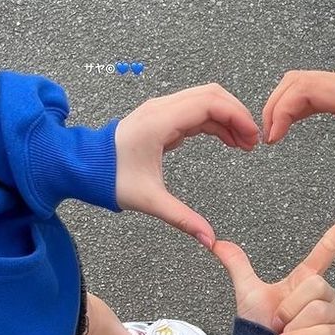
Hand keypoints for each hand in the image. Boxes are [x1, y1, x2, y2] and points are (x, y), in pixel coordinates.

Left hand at [115, 84, 259, 246]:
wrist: (81, 165)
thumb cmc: (109, 178)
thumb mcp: (149, 201)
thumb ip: (182, 218)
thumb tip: (210, 240)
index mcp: (159, 122)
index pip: (209, 103)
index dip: (237, 116)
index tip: (252, 138)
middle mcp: (161, 108)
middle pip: (212, 94)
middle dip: (237, 114)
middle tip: (253, 142)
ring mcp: (161, 110)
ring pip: (205, 100)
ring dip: (228, 118)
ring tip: (244, 145)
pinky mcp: (162, 117)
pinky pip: (196, 111)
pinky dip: (215, 122)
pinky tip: (227, 140)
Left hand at [213, 202, 334, 334]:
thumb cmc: (260, 334)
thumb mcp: (248, 295)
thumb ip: (238, 266)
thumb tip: (216, 241)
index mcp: (307, 279)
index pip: (330, 247)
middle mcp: (325, 295)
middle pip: (315, 283)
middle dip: (288, 307)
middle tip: (278, 323)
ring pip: (316, 309)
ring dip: (292, 327)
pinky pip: (322, 331)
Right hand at [262, 70, 334, 223]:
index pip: (304, 90)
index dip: (282, 110)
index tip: (274, 137)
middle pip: (294, 82)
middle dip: (274, 107)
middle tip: (269, 138)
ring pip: (298, 80)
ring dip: (281, 101)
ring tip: (275, 130)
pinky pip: (310, 86)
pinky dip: (294, 101)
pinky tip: (291, 121)